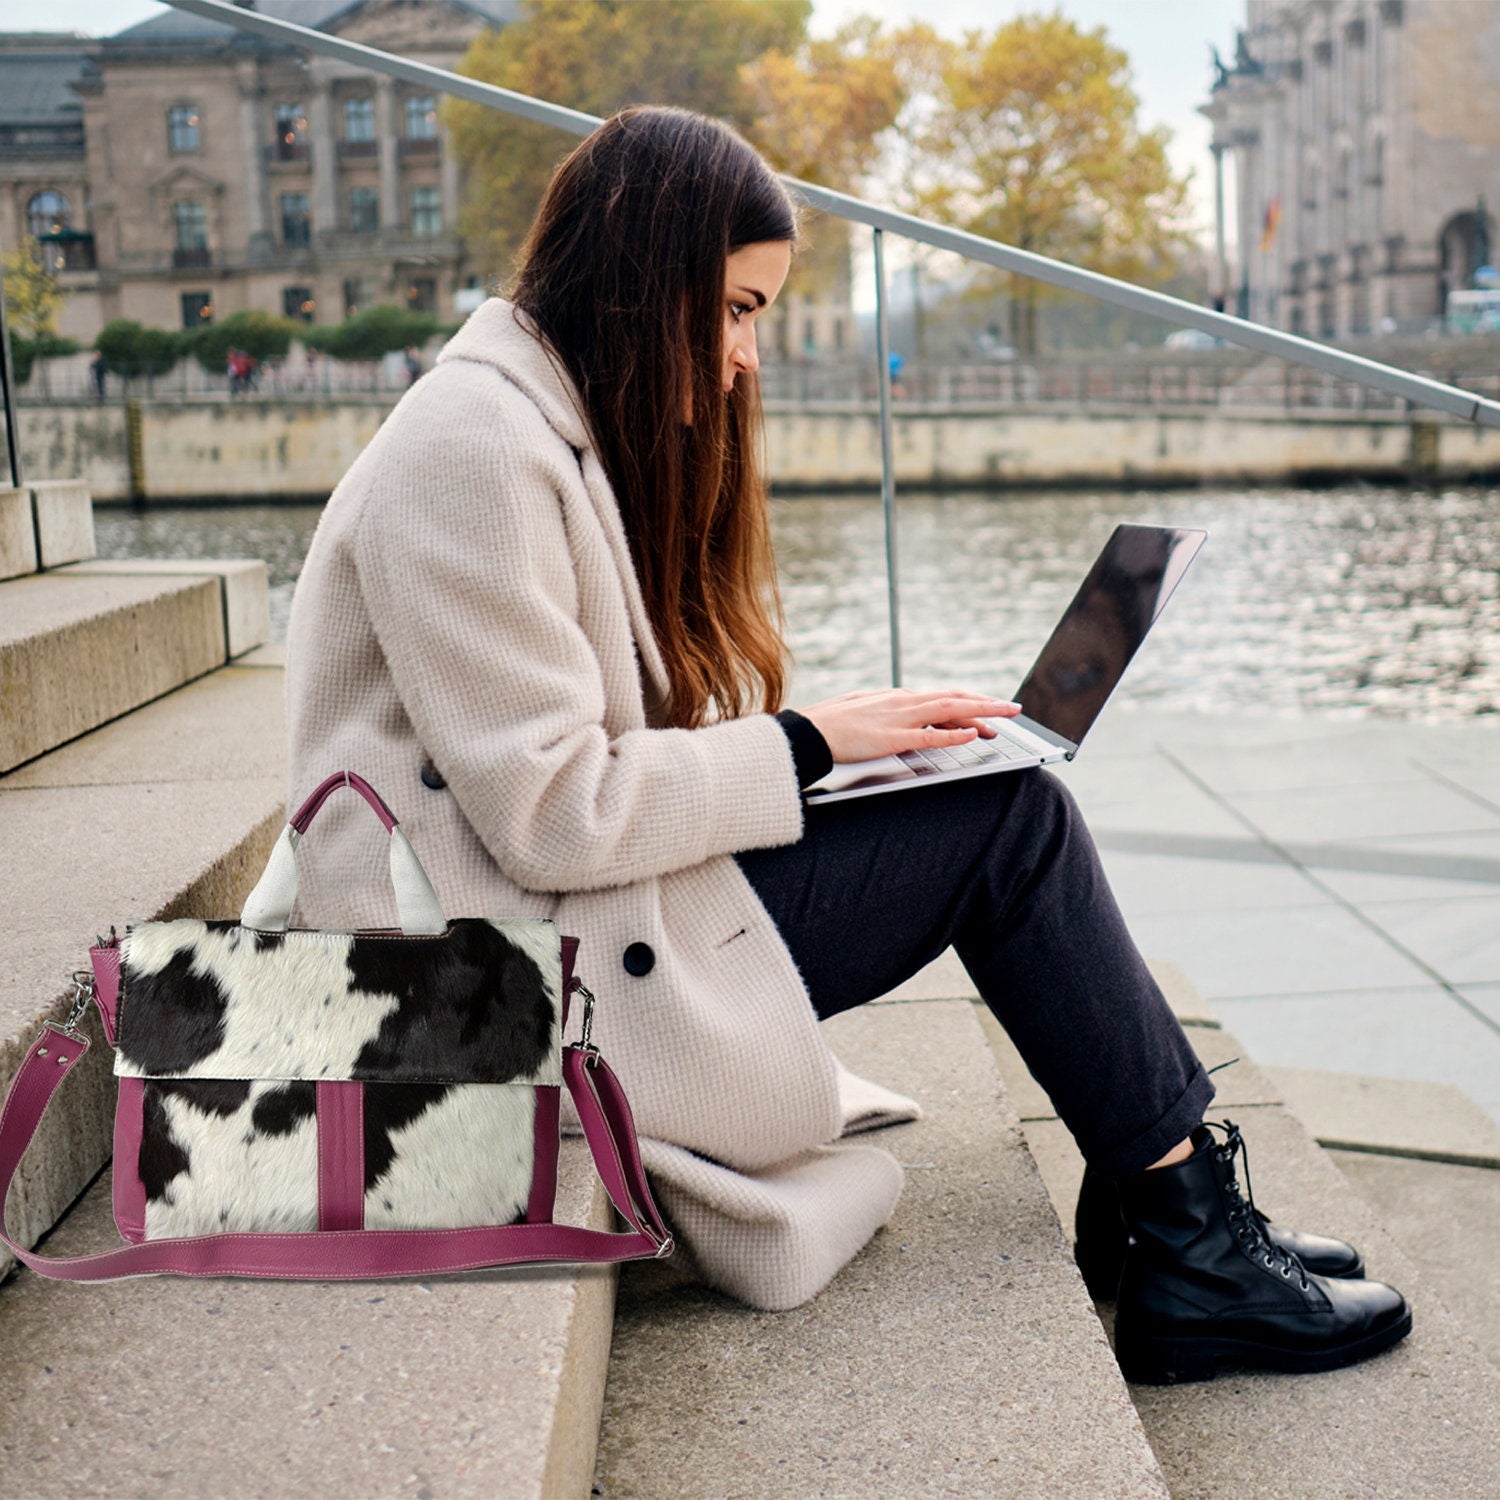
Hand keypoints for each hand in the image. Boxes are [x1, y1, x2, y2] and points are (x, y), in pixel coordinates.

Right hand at [798, 688, 1021, 763]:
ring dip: (980, 711)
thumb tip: (906, 720)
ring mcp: (898, 719)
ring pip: (949, 710)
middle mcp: (903, 703)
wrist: (808, 732)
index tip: (991, 708)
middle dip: (986, 703)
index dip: (971, 702)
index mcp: (898, 698)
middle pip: (954, 698)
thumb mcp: (865, 712)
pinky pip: (928, 736)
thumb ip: (888, 713)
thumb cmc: (832, 726)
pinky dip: (953, 735)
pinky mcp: (891, 738)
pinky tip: (971, 735)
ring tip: (1004, 715)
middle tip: (1013, 708)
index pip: (943, 698)